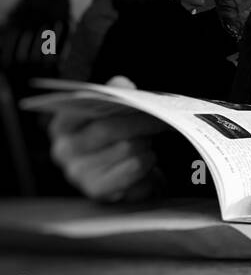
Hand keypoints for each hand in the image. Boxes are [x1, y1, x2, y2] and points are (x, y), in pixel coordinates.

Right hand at [48, 78, 168, 201]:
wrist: (128, 179)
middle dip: (140, 120)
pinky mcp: (98, 189)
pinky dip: (147, 161)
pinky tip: (148, 158)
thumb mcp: (114, 117)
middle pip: (108, 128)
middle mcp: (64, 150)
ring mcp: (78, 172)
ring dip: (145, 141)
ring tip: (151, 139)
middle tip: (163, 115)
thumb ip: (115, 98)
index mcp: (63, 126)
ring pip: (126, 147)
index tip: (134, 93)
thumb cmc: (120, 141)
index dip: (111, 99)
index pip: (82, 107)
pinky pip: (133, 168)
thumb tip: (121, 84)